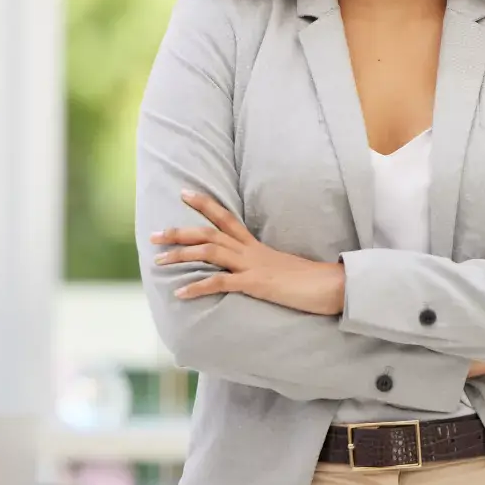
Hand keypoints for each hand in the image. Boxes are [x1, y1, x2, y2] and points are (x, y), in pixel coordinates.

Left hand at [151, 191, 345, 315]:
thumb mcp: (280, 269)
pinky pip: (220, 282)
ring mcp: (253, 266)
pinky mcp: (255, 284)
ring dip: (181, 255)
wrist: (331, 286)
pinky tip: (180, 291)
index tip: (183, 193)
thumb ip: (262, 267)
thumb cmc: (309, 281)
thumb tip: (249, 273)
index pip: (225, 218)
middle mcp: (251, 251)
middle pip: (209, 233)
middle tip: (153, 235)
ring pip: (210, 252)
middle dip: (179, 233)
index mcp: (256, 246)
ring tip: (157, 262)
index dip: (204, 204)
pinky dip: (197, 286)